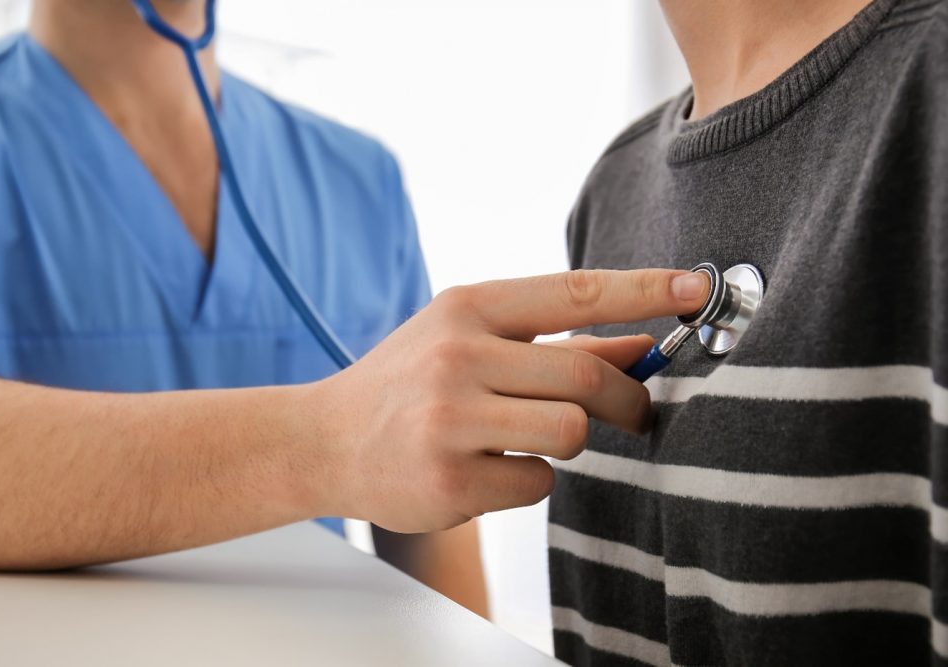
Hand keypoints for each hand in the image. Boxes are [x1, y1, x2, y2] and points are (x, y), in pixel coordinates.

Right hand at [312, 269, 708, 532]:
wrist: (323, 440)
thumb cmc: (409, 383)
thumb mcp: (469, 341)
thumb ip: (552, 340)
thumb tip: (642, 342)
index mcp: (467, 308)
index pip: (574, 292)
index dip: (644, 290)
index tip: (696, 291)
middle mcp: (457, 355)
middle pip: (587, 374)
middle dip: (628, 399)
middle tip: (637, 413)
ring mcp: (449, 420)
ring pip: (570, 432)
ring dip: (570, 441)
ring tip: (532, 440)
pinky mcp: (448, 480)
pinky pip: (536, 483)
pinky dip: (528, 480)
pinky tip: (488, 470)